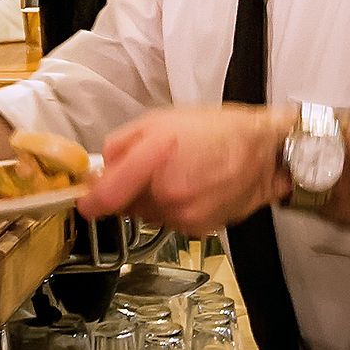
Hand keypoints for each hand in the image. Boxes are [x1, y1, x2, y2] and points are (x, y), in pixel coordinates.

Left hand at [84, 105, 287, 236]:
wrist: (265, 153)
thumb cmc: (217, 130)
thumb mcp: (160, 120)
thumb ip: (122, 145)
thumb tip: (101, 170)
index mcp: (155, 160)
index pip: (107, 196)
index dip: (90, 201)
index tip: (84, 201)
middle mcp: (168, 194)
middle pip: (126, 205)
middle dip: (129, 190)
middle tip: (150, 168)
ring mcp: (184, 215)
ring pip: (148, 214)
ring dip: (152, 199)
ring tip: (179, 174)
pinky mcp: (197, 229)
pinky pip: (169, 221)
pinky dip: (173, 208)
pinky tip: (193, 188)